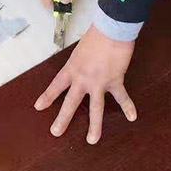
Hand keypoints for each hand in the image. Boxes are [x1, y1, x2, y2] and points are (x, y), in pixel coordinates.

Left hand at [34, 25, 136, 143]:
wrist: (111, 30)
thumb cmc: (96, 35)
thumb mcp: (80, 49)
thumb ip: (81, 62)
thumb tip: (84, 66)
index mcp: (72, 69)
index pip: (56, 86)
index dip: (47, 97)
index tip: (39, 107)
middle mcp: (82, 79)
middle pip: (71, 103)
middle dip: (63, 119)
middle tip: (56, 133)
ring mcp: (99, 83)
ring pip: (95, 109)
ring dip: (94, 126)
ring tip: (92, 140)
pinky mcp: (115, 81)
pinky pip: (121, 97)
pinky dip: (128, 107)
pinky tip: (132, 117)